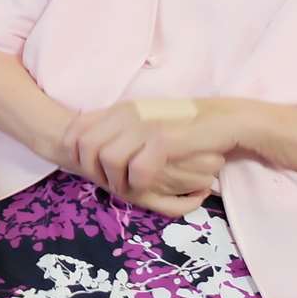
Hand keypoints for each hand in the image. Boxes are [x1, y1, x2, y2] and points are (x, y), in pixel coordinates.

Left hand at [62, 99, 245, 200]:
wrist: (225, 120)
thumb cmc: (185, 124)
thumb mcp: (144, 120)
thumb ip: (119, 128)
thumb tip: (88, 142)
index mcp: (120, 109)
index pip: (77, 128)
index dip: (71, 151)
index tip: (83, 167)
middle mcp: (128, 114)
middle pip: (87, 146)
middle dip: (91, 170)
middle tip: (108, 184)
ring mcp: (145, 126)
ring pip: (109, 159)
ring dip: (115, 180)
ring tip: (129, 188)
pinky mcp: (164, 140)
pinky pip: (138, 169)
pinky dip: (138, 184)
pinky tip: (146, 187)